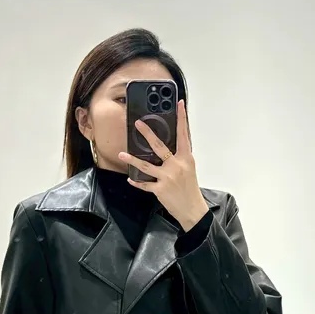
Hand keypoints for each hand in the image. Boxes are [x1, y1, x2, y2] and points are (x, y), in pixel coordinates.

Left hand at [117, 100, 208, 231]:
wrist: (192, 209)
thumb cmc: (190, 188)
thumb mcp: (189, 169)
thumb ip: (180, 157)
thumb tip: (170, 146)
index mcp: (186, 158)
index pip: (184, 134)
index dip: (182, 118)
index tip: (180, 104)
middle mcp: (176, 165)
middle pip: (159, 146)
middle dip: (147, 134)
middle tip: (138, 124)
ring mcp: (167, 178)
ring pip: (146, 165)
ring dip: (132, 160)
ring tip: (122, 154)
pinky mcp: (160, 190)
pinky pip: (145, 184)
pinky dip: (137, 182)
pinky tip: (130, 179)